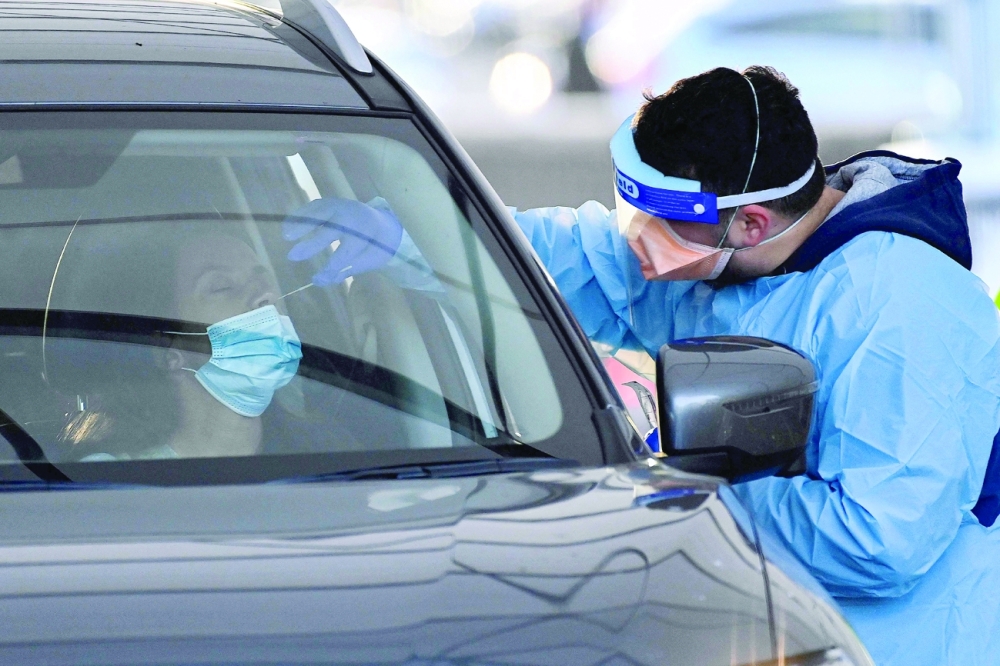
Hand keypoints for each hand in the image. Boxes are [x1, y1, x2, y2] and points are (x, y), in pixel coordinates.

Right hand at [283, 197, 402, 285]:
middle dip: (312, 244)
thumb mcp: (366, 262)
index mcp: (366, 233)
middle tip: (293, 256)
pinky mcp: (331, 202)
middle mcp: (353, 217)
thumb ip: (344, 270)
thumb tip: (319, 281)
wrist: (383, 223)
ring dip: (301, 224)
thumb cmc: (373, 247)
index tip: (317, 277)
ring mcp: (341, 206)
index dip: (332, 266)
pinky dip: (300, 215)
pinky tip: (288, 226)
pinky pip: (314, 207)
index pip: (348, 251)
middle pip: (332, 230)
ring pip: (320, 213)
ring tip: (285, 236)